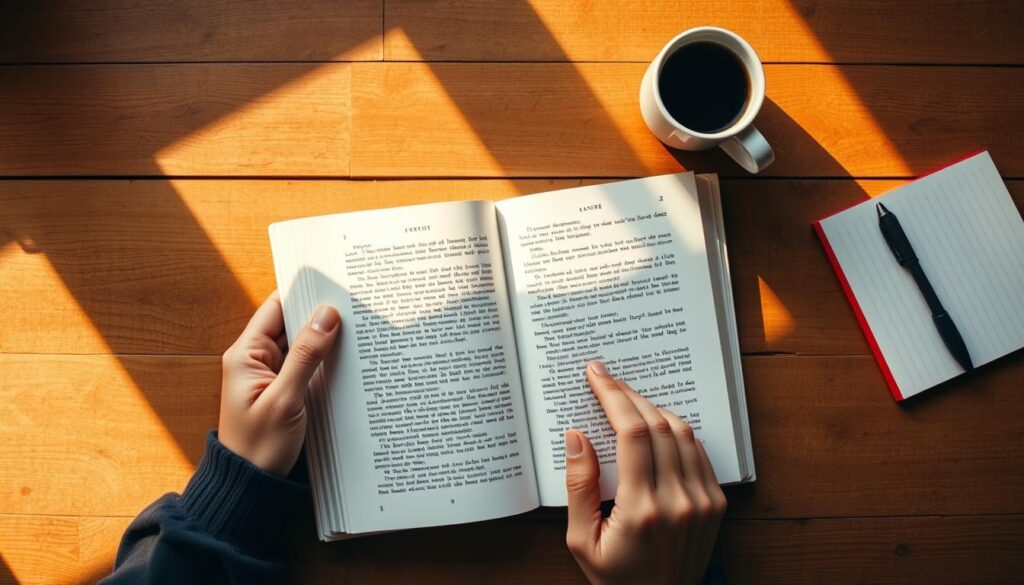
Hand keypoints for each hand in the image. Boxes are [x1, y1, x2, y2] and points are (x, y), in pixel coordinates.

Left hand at [218, 291, 340, 475]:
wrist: (250, 487)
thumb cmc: (258, 447)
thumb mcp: (285, 400)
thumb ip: (306, 356)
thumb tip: (327, 315)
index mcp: (245, 355)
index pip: (275, 308)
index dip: (302, 292)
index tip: (331, 283)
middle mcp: (256, 360)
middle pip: (291, 323)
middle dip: (320, 315)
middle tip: (354, 305)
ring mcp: (271, 375)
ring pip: (302, 344)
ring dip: (325, 339)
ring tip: (358, 327)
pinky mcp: (284, 390)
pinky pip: (306, 365)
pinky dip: (325, 360)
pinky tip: (348, 357)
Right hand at [564, 360, 726, 584]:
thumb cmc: (616, 578)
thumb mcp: (581, 541)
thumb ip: (579, 487)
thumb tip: (577, 437)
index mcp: (642, 509)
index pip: (631, 434)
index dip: (613, 396)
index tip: (596, 375)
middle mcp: (678, 500)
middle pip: (657, 425)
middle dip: (629, 395)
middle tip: (607, 378)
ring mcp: (702, 501)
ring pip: (682, 432)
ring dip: (653, 409)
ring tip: (627, 400)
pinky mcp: (715, 504)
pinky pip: (698, 452)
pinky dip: (676, 430)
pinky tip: (655, 426)